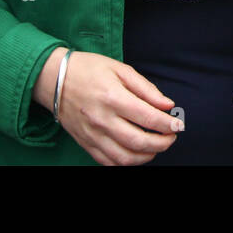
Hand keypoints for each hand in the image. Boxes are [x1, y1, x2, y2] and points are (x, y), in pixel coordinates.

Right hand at [36, 49, 182, 165]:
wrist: (54, 79)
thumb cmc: (88, 69)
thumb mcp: (120, 69)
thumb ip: (146, 88)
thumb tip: (167, 105)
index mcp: (113, 97)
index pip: (148, 118)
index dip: (168, 124)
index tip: (178, 124)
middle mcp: (103, 120)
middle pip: (139, 142)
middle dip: (162, 142)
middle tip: (172, 136)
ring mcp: (93, 135)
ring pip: (125, 157)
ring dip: (147, 156)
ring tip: (157, 147)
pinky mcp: (86, 143)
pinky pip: (109, 162)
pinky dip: (126, 163)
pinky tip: (137, 153)